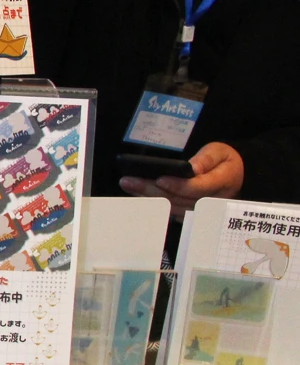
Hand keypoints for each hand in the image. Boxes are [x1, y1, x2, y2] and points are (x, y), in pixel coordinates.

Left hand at [120, 141, 243, 215]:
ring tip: (128, 185)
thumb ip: (206, 159)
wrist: (236, 174)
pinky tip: (137, 194)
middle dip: (151, 190)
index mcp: (221, 183)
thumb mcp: (220, 152)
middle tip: (128, 180)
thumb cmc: (225, 160)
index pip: (196, 188)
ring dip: (148, 197)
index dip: (177, 185)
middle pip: (178, 199)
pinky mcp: (191, 212)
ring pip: (171, 206)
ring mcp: (200, 209)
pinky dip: (153, 203)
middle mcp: (209, 200)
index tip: (160, 179)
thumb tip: (190, 168)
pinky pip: (170, 210)